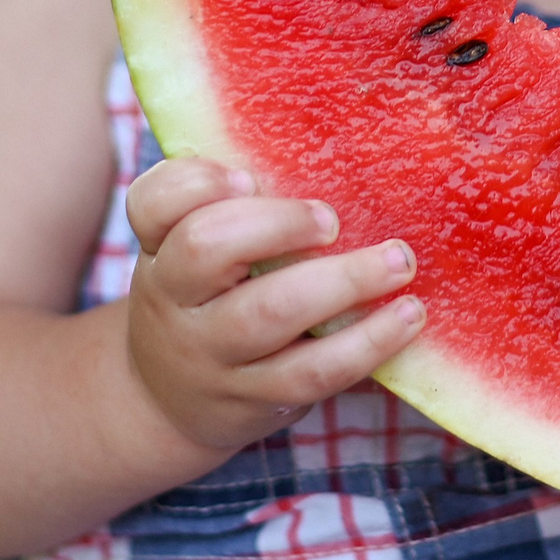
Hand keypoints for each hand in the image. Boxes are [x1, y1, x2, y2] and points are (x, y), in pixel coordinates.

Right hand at [122, 157, 424, 449]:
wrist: (170, 403)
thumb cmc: (202, 300)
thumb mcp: (188, 253)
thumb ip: (226, 205)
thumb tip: (316, 156)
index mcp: (160, 249)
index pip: (152, 202)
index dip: (199, 182)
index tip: (249, 176)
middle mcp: (173, 300)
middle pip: (206, 247)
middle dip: (278, 223)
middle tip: (333, 219)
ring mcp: (212, 354)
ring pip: (268, 314)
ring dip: (342, 282)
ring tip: (398, 263)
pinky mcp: (256, 399)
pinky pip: (313, 372)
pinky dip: (367, 343)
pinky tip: (407, 317)